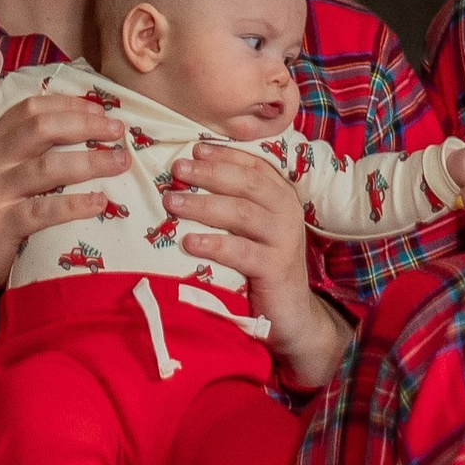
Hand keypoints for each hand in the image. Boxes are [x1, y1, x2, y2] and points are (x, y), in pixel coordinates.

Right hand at [0, 92, 131, 312]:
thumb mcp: (2, 170)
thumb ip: (31, 150)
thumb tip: (87, 130)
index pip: (32, 109)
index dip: (69, 104)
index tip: (101, 109)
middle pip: (42, 129)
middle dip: (85, 125)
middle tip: (118, 130)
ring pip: (48, 167)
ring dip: (91, 161)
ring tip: (120, 162)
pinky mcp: (2, 224)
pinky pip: (44, 210)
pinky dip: (75, 204)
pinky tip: (99, 202)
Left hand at [169, 141, 349, 390]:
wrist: (293, 315)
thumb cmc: (264, 266)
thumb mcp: (253, 230)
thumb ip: (234, 203)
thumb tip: (190, 176)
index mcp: (281, 196)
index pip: (253, 166)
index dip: (224, 155)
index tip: (194, 149)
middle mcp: (287, 212)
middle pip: (246, 184)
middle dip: (209, 174)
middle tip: (176, 170)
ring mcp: (284, 240)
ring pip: (241, 213)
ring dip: (203, 205)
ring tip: (172, 202)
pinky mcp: (276, 268)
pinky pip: (241, 251)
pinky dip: (214, 244)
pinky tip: (189, 243)